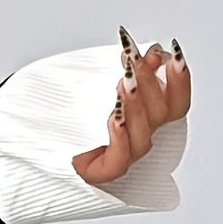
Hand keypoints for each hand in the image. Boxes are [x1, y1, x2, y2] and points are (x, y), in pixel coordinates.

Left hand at [71, 29, 191, 184]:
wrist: (43, 143)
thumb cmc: (71, 116)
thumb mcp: (97, 83)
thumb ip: (126, 70)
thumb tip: (145, 52)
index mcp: (146, 116)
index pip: (175, 101)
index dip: (179, 80)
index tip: (172, 55)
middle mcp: (140, 135)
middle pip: (159, 113)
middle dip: (149, 83)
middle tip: (134, 61)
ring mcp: (124, 154)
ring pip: (142, 135)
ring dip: (135, 107)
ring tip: (125, 85)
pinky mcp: (105, 170)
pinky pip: (120, 159)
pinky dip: (120, 137)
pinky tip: (115, 120)